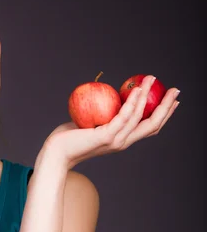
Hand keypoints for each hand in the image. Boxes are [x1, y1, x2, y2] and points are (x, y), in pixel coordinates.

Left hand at [43, 75, 179, 169]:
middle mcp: (123, 142)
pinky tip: (136, 89)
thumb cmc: (70, 137)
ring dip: (147, 96)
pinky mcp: (105, 136)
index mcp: (123, 140)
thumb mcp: (91, 123)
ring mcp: (115, 140)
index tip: (173, 100)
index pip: (149, 128)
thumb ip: (102, 113)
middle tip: (175, 89)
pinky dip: (132, 102)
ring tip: (151, 79)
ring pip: (139, 116)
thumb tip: (108, 94)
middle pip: (153, 124)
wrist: (57, 152)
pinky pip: (123, 116)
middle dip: (166, 106)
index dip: (164, 114)